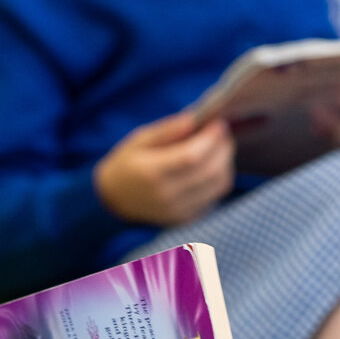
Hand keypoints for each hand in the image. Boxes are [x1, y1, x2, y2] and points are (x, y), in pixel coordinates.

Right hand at [93, 113, 233, 225]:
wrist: (113, 199)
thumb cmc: (127, 163)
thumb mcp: (139, 139)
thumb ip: (167, 129)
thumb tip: (194, 120)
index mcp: (151, 172)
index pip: (191, 156)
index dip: (210, 139)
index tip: (219, 124)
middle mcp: (166, 195)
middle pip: (210, 171)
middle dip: (224, 149)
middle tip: (224, 134)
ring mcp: (177, 210)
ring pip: (218, 186)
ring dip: (226, 164)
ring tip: (220, 149)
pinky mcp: (185, 218)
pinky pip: (214, 198)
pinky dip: (218, 180)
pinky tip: (212, 167)